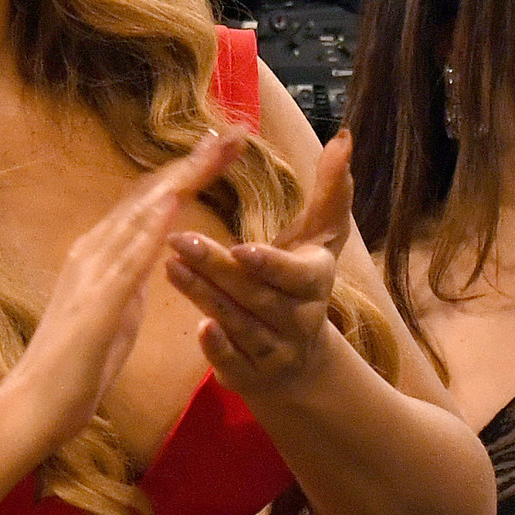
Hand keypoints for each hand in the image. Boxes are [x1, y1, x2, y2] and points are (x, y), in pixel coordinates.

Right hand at [0, 130, 240, 455]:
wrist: (33, 405)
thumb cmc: (72, 371)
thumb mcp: (112, 318)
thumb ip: (127, 288)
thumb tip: (149, 266)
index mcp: (97, 257)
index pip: (146, 206)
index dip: (182, 176)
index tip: (216, 153)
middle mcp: (91, 252)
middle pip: (148, 196)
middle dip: (191, 164)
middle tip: (232, 136)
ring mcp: (91, 272)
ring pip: (142, 213)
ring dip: (182, 179)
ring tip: (216, 151)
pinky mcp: (97, 299)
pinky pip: (131, 254)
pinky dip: (155, 223)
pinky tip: (179, 199)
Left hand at [166, 131, 349, 392]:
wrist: (301, 361)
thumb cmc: (302, 284)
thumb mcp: (320, 240)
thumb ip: (330, 193)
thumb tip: (343, 139)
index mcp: (316, 283)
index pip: (297, 275)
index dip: (271, 264)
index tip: (241, 248)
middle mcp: (300, 320)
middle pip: (257, 295)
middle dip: (218, 270)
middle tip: (179, 241)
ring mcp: (275, 351)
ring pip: (240, 324)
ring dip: (205, 297)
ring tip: (171, 267)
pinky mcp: (249, 375)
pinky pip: (233, 363)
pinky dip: (217, 348)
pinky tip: (196, 327)